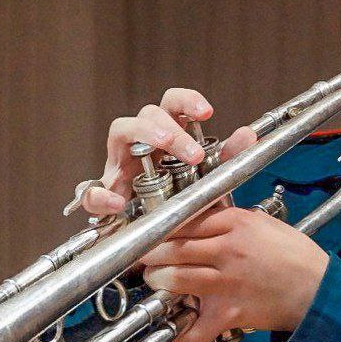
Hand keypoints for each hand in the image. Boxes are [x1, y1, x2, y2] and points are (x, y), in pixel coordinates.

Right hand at [80, 87, 257, 215]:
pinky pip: (92, 191)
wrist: (164, 240)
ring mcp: (121, 164)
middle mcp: (142, 143)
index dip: (186, 101)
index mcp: (168, 134)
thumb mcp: (210, 181)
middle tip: (192, 154)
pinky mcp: (105, 195)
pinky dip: (101, 195)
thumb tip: (248, 135)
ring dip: (142, 138)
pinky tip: (118, 203)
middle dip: (169, 128)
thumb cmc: (183, 201)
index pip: (172, 104)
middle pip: (147, 114)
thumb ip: (228, 159)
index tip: (207, 113)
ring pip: (120, 132)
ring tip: (161, 163)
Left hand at [140, 207, 330, 341]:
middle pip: (171, 248)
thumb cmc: (295, 256)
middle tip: (146, 260)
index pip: (183, 221)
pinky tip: (175, 333)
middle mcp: (227, 250)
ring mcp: (227, 282)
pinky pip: (196, 328)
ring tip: (157, 284)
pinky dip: (181, 336)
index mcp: (235, 223)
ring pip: (174, 279)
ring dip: (158, 282)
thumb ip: (231, 220)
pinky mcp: (230, 311)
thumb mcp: (264, 224)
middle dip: (151, 255)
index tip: (150, 234)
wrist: (319, 289)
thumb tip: (200, 220)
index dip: (160, 229)